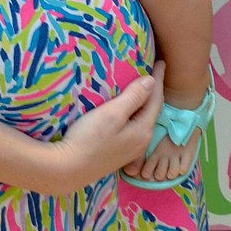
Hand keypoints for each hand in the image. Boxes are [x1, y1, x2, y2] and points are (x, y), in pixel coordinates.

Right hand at [51, 63, 165, 193]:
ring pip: (144, 119)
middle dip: (155, 91)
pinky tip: (130, 112)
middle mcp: (141, 141)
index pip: (156, 99)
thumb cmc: (89, 138)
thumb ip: (133, 97)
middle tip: (155, 72)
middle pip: (152, 110)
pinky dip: (136, 114)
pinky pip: (135, 127)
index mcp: (143, 130)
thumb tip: (151, 81)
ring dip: (145, 103)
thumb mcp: (112, 114)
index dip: (158, 79)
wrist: (68, 169)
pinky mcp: (119, 153)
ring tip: (144, 89)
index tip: (161, 61)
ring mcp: (131, 150)